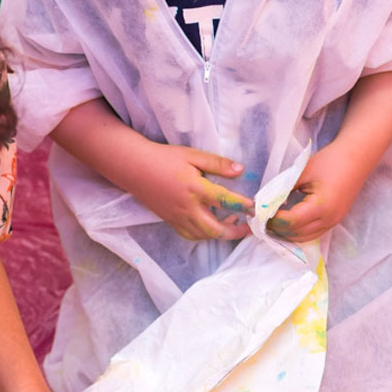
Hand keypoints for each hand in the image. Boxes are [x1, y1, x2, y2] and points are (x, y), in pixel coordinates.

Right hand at [127, 145, 254, 241]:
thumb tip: (240, 170)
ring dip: (221, 234)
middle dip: (235, 232)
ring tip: (233, 223)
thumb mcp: (192, 155)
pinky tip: (211, 225)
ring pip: (204, 236)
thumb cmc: (164, 158)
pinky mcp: (171, 221)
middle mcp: (187, 208)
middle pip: (215, 230)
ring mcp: (178, 217)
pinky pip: (191, 235)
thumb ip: (217, 164)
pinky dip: (204, 235)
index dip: (243, 206)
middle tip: (249, 227)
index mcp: (195, 188)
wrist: (134, 168)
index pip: (225, 201)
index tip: (256, 209)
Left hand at [268, 145, 362, 241]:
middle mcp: (329, 219)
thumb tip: (267, 202)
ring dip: (286, 233)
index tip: (260, 212)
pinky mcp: (335, 220)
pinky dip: (297, 232)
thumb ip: (284, 190)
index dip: (273, 219)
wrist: (357, 157)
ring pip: (304, 238)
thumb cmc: (331, 161)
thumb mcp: (303, 173)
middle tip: (262, 220)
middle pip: (296, 234)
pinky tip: (287, 223)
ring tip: (272, 223)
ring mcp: (333, 222)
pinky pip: (313, 233)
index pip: (290, 221)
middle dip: (277, 229)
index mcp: (321, 207)